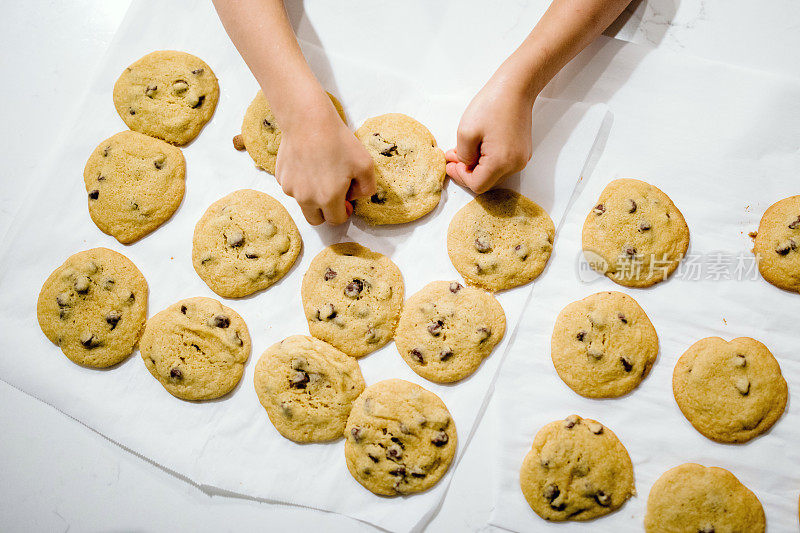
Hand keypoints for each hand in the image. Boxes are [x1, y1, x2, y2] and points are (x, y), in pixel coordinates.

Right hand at [276, 102, 374, 224]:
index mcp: (328, 199)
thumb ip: (367, 188)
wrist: (308, 120)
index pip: (336, 220)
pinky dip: (301, 182)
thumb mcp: (366, 165)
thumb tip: (356, 197)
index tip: (347, 203)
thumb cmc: (338, 141)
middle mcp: (306, 199)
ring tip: (321, 172)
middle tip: (334, 195)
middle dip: (326, 212)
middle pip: (316, 220)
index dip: (345, 213)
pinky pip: (293, 187)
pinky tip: (309, 163)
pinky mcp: (281, 177)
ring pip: (303, 202)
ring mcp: (291, 188)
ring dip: (313, 196)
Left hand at [446, 73, 535, 193]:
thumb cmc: (492, 105)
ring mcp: (521, 158)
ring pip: (493, 174)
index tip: (450, 164)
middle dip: (467, 171)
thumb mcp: (466, 132)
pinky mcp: (522, 151)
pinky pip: (501, 164)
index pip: (477, 185)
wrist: (516, 87)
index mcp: (501, 162)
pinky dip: (487, 160)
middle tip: (454, 156)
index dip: (460, 176)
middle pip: (486, 182)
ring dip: (476, 166)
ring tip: (464, 149)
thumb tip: (464, 165)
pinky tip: (478, 146)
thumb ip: (462, 156)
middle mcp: (515, 165)